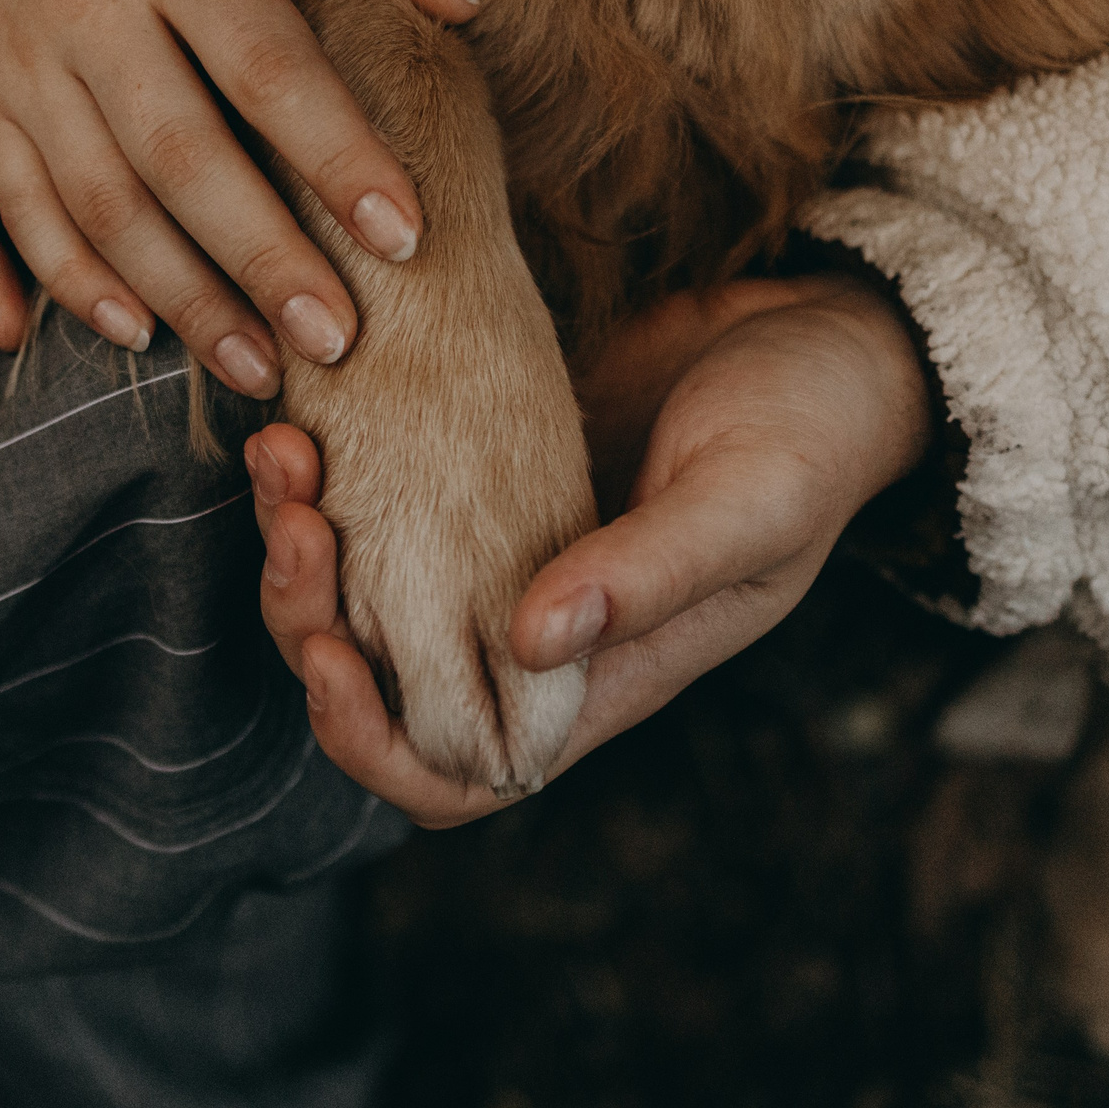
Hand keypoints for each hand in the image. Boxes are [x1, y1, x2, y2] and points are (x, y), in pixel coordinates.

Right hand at [0, 0, 479, 401]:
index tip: (406, 235)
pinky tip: (141, 337)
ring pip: (101, 204)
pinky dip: (76, 283)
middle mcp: (92, 11)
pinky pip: (25, 213)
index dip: (337, 153)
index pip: (268, 66)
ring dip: (182, 297)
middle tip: (337, 342)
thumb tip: (467, 3)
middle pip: (180, 156)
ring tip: (261, 369)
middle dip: (261, 258)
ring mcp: (29, 70)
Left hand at [249, 274, 932, 826]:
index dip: (370, 743)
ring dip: (298, 543)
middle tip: (296, 517)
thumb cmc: (810, 427)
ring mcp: (498, 554)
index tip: (332, 651)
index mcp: (598, 679)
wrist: (823, 331)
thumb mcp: (750, 497)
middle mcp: (531, 633)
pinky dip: (325, 475)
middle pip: (371, 687)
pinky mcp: (476, 474)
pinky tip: (301, 412)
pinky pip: (373, 506)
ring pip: (354, 596)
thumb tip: (532, 641)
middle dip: (305, 620)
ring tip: (285, 451)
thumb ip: (653, 571)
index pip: (452, 776)